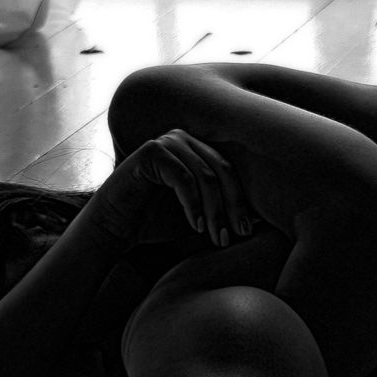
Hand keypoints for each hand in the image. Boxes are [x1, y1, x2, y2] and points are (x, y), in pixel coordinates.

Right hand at [90, 129, 254, 252]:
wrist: (114, 227)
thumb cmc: (155, 221)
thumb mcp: (198, 216)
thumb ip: (222, 212)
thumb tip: (261, 218)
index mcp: (196, 149)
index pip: (229, 171)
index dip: (240, 202)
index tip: (246, 231)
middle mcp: (183, 139)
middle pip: (221, 171)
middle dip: (231, 207)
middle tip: (234, 235)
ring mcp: (167, 141)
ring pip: (204, 176)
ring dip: (213, 210)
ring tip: (215, 236)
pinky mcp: (151, 151)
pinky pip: (183, 178)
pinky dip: (193, 205)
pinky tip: (196, 226)